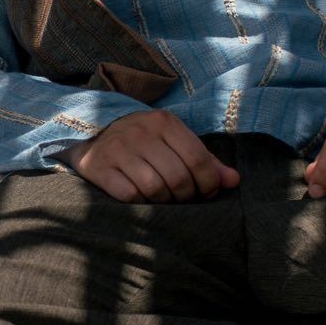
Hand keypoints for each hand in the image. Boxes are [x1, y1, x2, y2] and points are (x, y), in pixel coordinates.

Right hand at [62, 110, 239, 202]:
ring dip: (164, 201)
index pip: (197, 158)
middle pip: (178, 177)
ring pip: (155, 188)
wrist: (92, 135)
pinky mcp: (100, 167)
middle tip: (184, 199)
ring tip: (165, 199)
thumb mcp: (174, 142)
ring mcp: (118, 149)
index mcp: (163, 122)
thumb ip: (205, 161)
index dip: (208, 182)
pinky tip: (143, 198)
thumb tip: (234, 181)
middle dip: (187, 195)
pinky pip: (129, 195)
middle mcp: (141, 132)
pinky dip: (141, 202)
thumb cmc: (143, 142)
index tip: (207, 192)